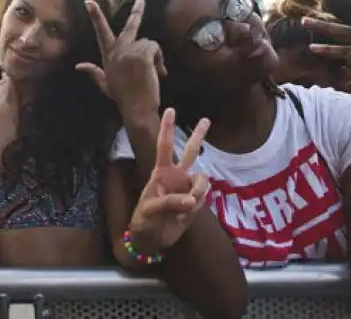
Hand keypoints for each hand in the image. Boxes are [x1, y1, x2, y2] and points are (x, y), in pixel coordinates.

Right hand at [76, 0, 166, 118]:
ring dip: (155, 57)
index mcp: (108, 56)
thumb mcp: (105, 84)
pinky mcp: (141, 54)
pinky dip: (160, 60)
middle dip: (136, 10)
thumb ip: (93, 72)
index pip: (101, 32)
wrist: (136, 109)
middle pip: (129, 25)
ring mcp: (129, 51)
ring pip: (149, 43)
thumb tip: (78, 66)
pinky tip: (159, 73)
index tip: (89, 1)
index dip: (96, 16)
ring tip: (155, 73)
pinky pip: (155, 48)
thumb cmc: (123, 98)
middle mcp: (117, 51)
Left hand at [129, 108, 209, 251]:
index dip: (168, 129)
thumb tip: (192, 200)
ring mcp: (187, 189)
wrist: (151, 240)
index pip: (164, 147)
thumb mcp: (150, 210)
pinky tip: (185, 215)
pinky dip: (198, 206)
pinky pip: (204, 198)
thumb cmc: (144, 221)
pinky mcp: (195, 203)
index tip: (171, 110)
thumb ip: (170, 202)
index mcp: (160, 173)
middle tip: (206, 120)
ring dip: (199, 190)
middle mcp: (176, 177)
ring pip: (203, 179)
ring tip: (188, 206)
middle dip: (198, 136)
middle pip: (190, 152)